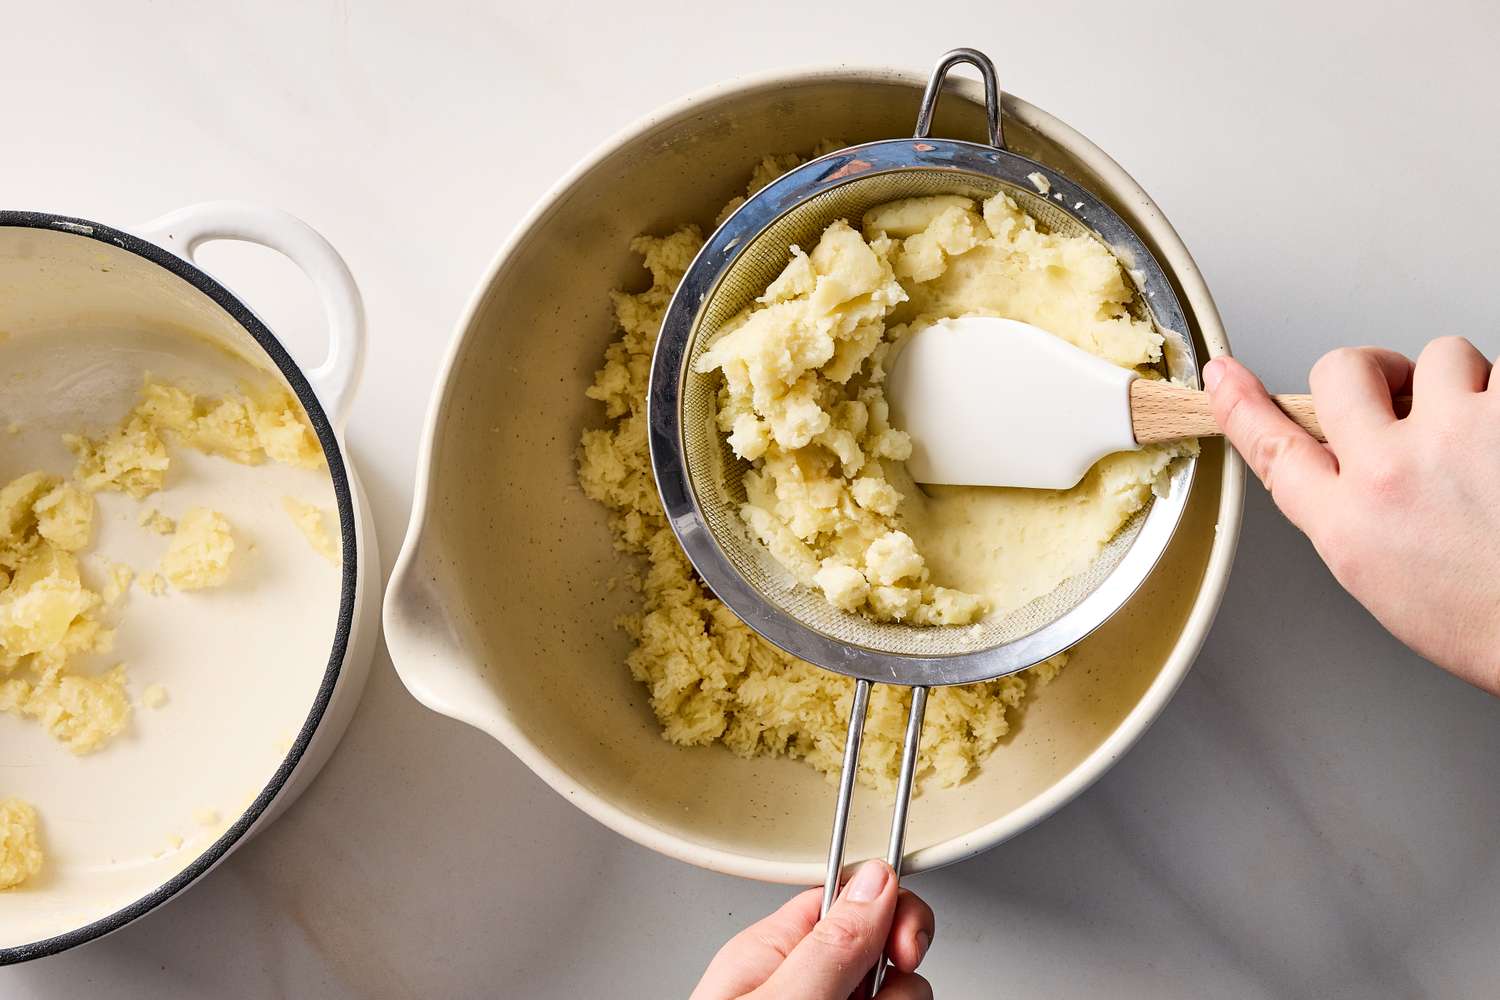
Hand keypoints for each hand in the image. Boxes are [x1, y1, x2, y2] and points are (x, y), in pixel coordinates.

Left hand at [691, 860, 934, 999]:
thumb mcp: (782, 999)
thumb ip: (831, 943)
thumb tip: (877, 878)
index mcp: (771, 951)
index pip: (848, 896)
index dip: (890, 910)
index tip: (908, 945)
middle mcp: (799, 981)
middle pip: (881, 946)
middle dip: (899, 973)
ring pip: (894, 990)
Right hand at [1204, 339, 1499, 693]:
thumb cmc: (1489, 619)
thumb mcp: (1384, 580)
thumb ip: (1350, 511)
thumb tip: (1346, 454)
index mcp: (1347, 524)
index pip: (1273, 449)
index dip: (1242, 406)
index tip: (1227, 377)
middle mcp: (1390, 473)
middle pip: (1341, 372)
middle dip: (1372, 371)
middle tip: (1403, 391)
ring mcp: (1455, 436)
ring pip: (1438, 355)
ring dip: (1460, 382)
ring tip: (1483, 431)